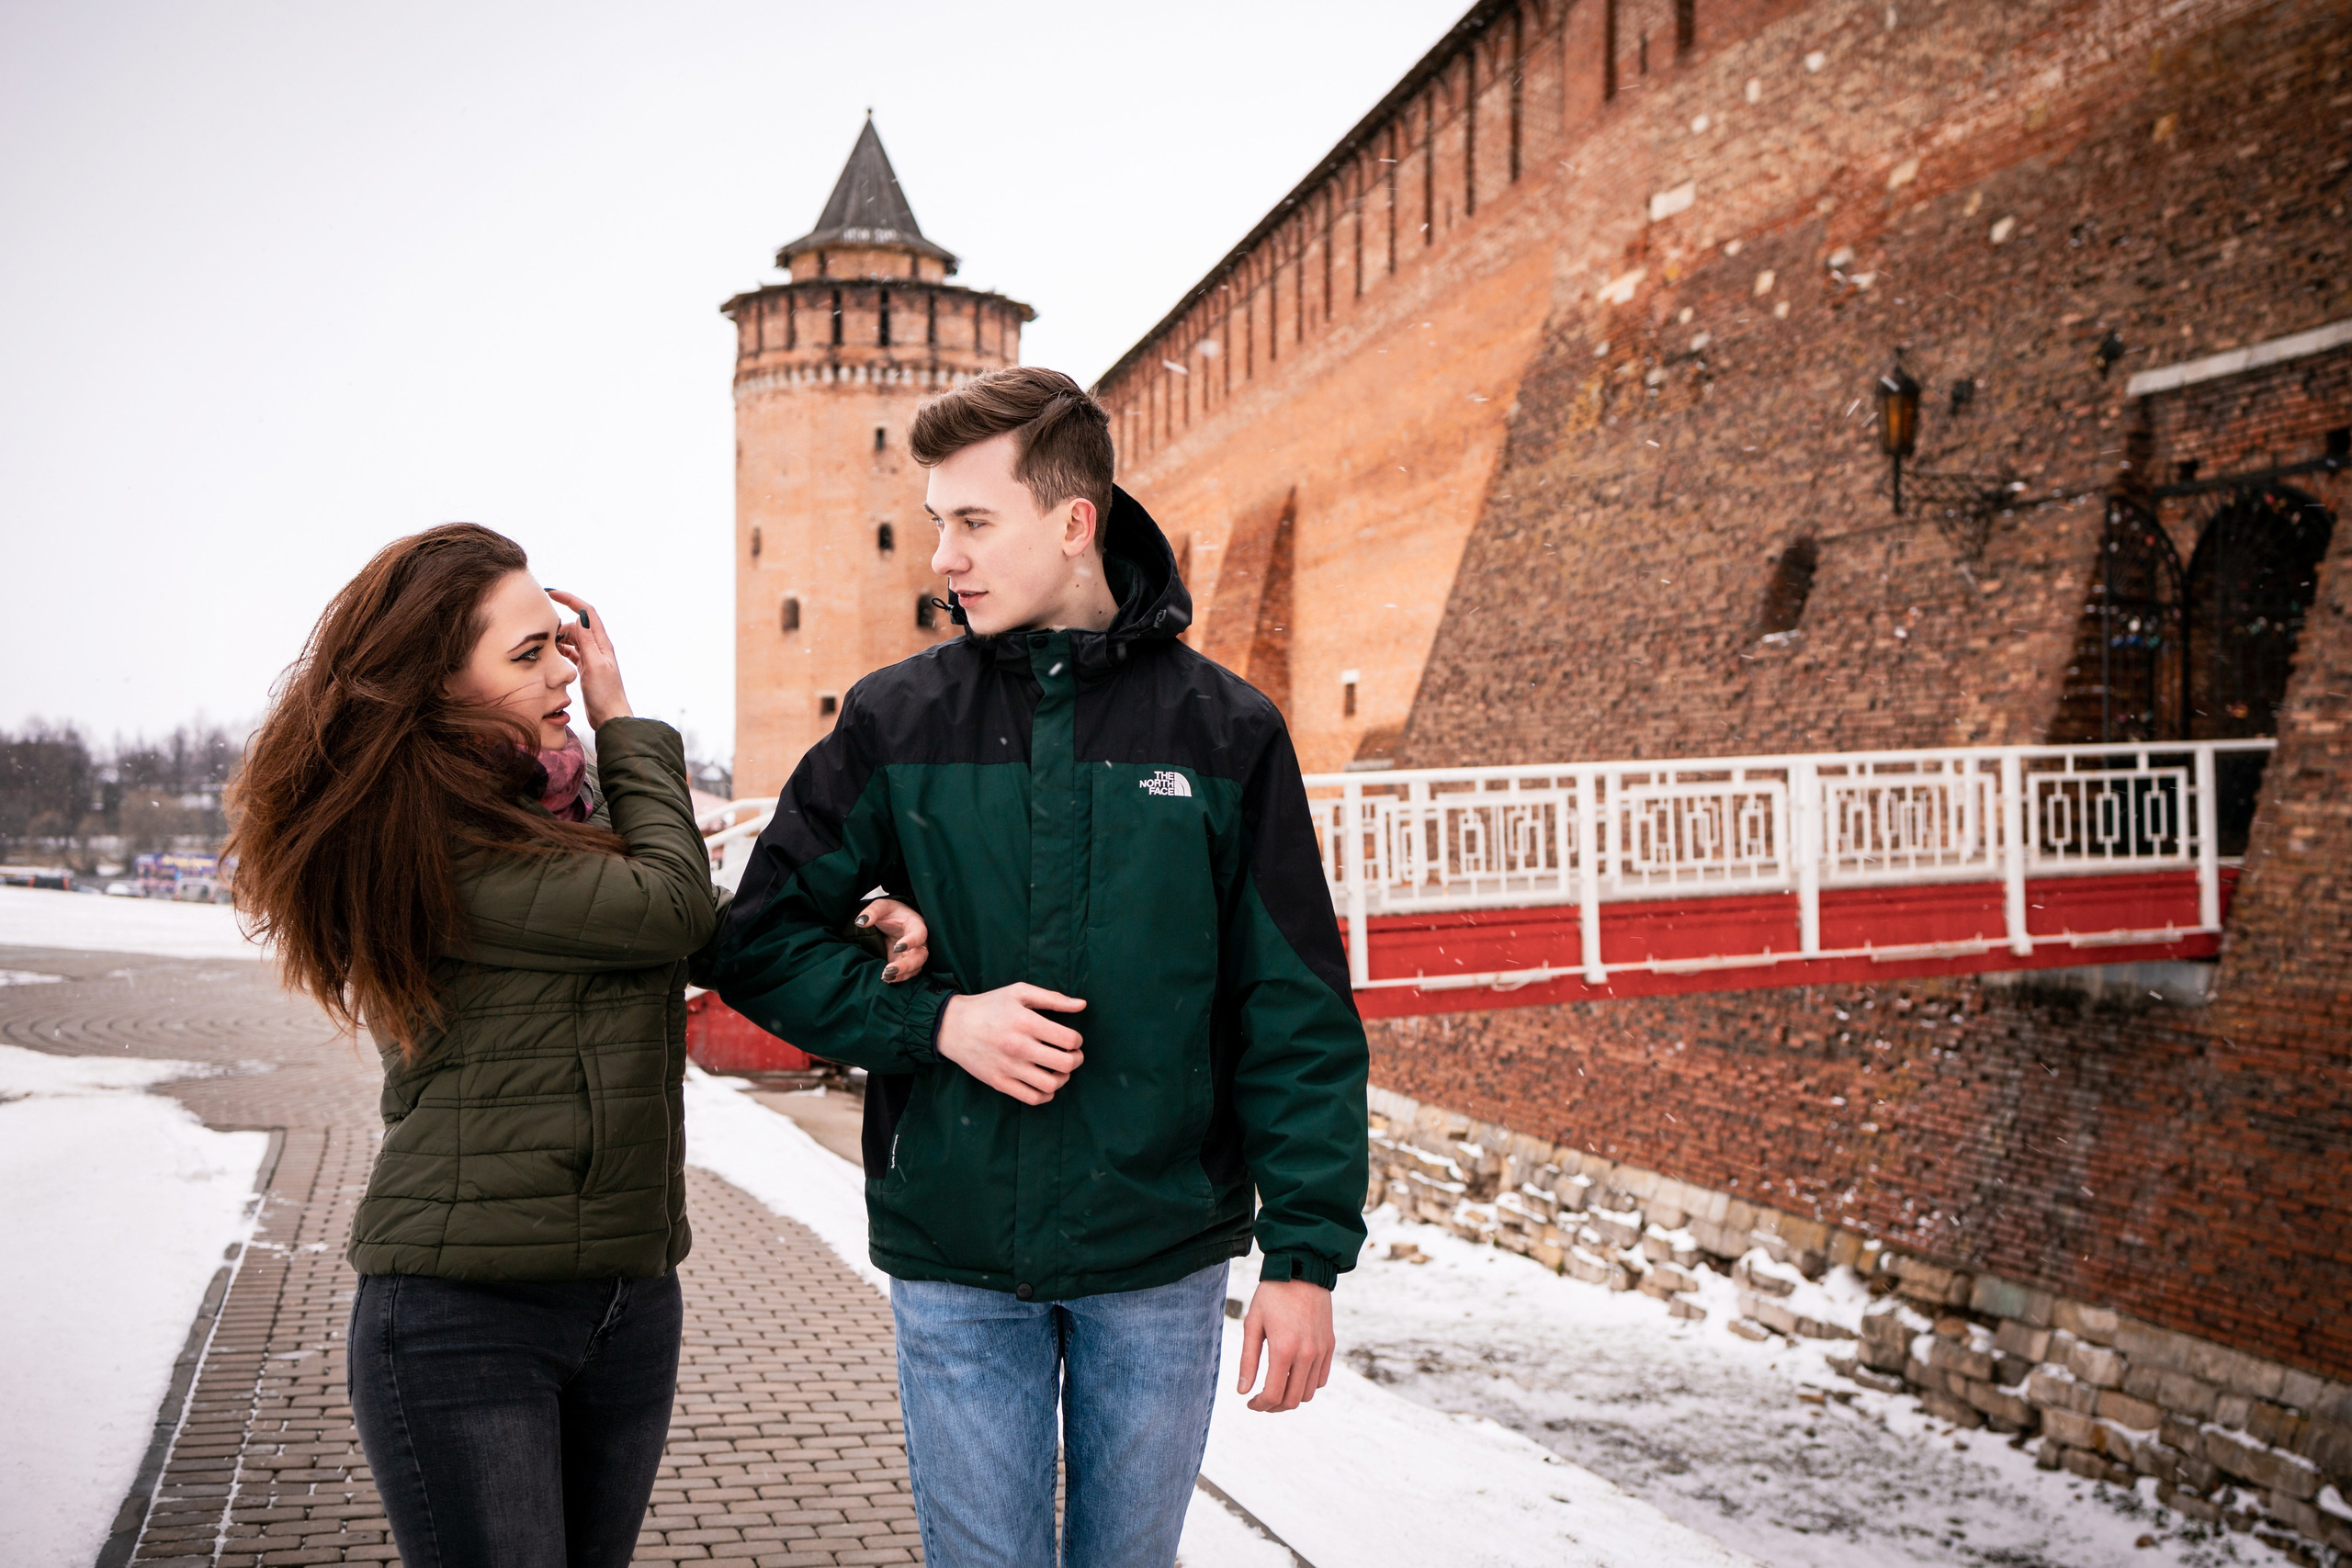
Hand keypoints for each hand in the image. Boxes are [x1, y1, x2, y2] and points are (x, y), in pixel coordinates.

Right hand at [546, 589, 633, 729]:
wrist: (610, 717)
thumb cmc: (605, 694)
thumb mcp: (594, 665)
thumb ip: (587, 641)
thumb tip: (582, 615)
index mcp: (602, 643)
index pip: (586, 612)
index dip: (570, 600)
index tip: (551, 593)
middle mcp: (598, 647)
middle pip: (577, 625)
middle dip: (560, 623)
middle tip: (543, 631)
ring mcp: (591, 658)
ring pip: (572, 639)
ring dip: (559, 638)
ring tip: (546, 644)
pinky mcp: (586, 668)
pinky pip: (571, 652)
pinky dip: (561, 650)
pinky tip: (552, 654)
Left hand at [856, 897, 929, 982]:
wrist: (892, 920)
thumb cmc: (890, 912)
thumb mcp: (881, 906)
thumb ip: (872, 911)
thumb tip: (861, 922)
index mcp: (916, 925)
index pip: (920, 935)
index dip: (911, 942)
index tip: (896, 947)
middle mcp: (919, 941)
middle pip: (920, 956)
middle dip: (906, 965)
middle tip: (889, 969)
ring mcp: (913, 953)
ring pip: (915, 967)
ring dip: (902, 974)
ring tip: (885, 976)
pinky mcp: (905, 961)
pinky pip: (907, 973)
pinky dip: (899, 977)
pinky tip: (886, 978)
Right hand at [935, 983, 1085, 1104]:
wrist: (953, 1026)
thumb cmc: (989, 1006)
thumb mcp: (1019, 992)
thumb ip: (1053, 998)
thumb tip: (1082, 1005)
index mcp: (1025, 1022)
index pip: (1069, 1040)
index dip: (1077, 1040)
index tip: (1072, 1039)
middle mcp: (1018, 1047)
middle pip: (1065, 1064)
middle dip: (1076, 1060)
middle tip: (1072, 1055)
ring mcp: (1008, 1068)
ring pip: (1051, 1085)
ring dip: (1063, 1078)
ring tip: (1059, 1069)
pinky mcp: (1000, 1083)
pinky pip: (1033, 1098)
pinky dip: (1046, 1094)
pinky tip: (1045, 1082)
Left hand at [1236, 1279, 1333, 1412]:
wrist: (1302, 1270)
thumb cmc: (1272, 1295)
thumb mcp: (1252, 1324)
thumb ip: (1248, 1361)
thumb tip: (1243, 1391)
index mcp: (1284, 1350)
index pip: (1274, 1395)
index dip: (1260, 1405)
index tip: (1250, 1403)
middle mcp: (1307, 1354)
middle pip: (1292, 1400)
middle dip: (1274, 1407)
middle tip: (1261, 1400)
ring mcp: (1321, 1351)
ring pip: (1308, 1393)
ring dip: (1291, 1397)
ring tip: (1276, 1389)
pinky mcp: (1329, 1345)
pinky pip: (1321, 1379)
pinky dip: (1307, 1385)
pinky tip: (1293, 1377)